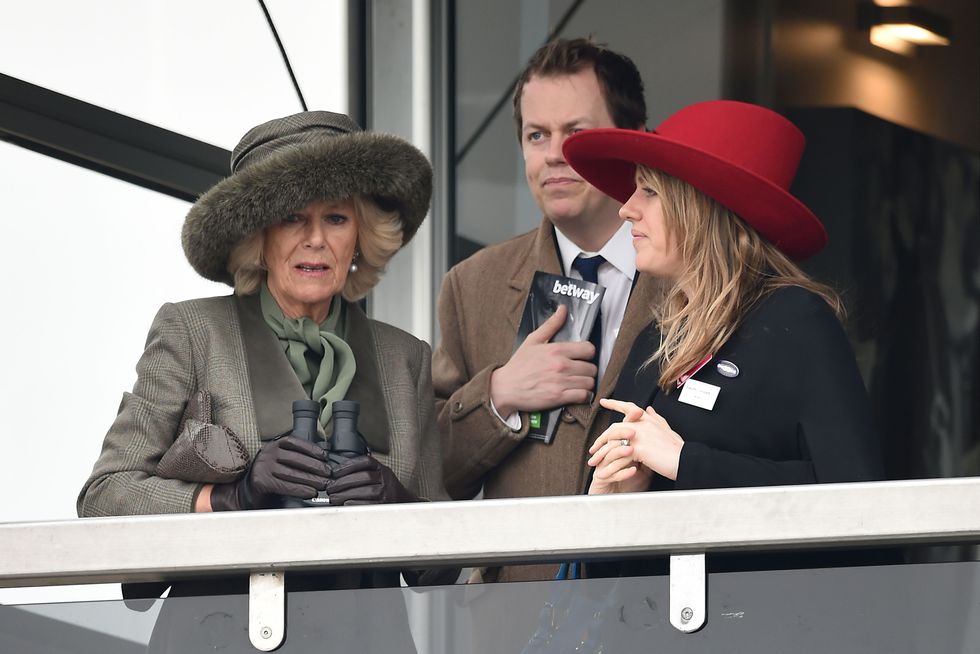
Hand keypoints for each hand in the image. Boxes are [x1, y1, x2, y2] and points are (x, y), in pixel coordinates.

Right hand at [210, 436, 330, 510]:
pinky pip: (285, 485)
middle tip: (328, 474)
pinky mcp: (261, 481)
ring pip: (292, 473)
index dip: (312, 449)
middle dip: (315, 467)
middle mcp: (268, 453)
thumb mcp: (282, 462)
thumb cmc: (270, 477)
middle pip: (296, 459)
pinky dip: (300, 490)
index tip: (324, 456)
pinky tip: (310, 493)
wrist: (246, 493)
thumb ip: (298, 457)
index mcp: (274, 445)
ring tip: (323, 485)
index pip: (296, 443)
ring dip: (311, 480)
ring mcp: (263, 466)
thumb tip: (324, 453)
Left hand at [323, 455, 418, 504]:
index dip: (348, 465)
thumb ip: (364, 470)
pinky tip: (345, 503)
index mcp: (382, 469)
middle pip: (363, 477)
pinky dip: (354, 503)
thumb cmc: (387, 489)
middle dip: (343, 482)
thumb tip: (338, 471)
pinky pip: (367, 504)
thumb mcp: (379, 475)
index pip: (366, 462)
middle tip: (330, 487)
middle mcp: (386, 479)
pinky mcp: (383, 505)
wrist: (403, 503)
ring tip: (334, 497)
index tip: (335, 471)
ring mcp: (386, 492)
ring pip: (365, 491)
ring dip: (345, 494)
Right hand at [490, 304, 596, 415]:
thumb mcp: (532, 340)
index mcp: (556, 350)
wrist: (505, 388)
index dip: (588, 353)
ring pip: (589, 382)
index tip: (582, 357)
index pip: (589, 349)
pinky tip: (577, 393)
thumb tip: (563, 309)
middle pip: (591, 368)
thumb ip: (551, 324)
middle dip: (587, 370)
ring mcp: (560, 382)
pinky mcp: (558, 397)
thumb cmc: (518, 365)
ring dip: (586, 383)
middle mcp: (561, 365)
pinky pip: (583, 396)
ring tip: (578, 383)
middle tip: (580, 372)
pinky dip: (583, 396)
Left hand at [587, 399, 684, 493]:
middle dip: (601, 438)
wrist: (687, 461)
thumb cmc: (679, 449)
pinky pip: (618, 454)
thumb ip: (656, 419)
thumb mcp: (667, 430)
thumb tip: (649, 409)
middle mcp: (642, 424)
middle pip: (614, 427)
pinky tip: (603, 471)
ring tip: (593, 462)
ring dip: (601, 452)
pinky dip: (609, 463)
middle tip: (592, 448)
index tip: (603, 402)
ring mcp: (640, 435)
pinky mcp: (639, 448)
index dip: (615, 403)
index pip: (629, 408)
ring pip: (613, 440)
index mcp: (648, 419)